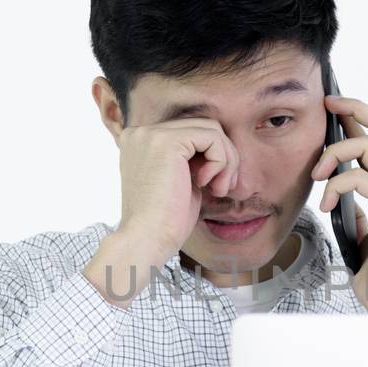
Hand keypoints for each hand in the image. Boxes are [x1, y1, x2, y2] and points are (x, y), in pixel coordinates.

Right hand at [113, 117, 239, 261]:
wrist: (147, 240)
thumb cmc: (166, 221)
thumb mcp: (181, 180)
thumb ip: (192, 158)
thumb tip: (221, 142)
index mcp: (141, 141)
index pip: (191, 132)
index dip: (212, 156)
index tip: (215, 185)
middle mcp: (141, 132)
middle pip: (204, 126)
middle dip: (224, 157)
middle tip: (223, 188)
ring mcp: (152, 134)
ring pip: (212, 129)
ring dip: (226, 160)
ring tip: (219, 189)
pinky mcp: (167, 141)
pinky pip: (212, 138)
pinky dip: (221, 161)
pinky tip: (209, 184)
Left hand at [309, 94, 367, 313]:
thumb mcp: (364, 238)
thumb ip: (359, 215)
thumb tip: (343, 201)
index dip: (363, 116)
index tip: (335, 107)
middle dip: (357, 109)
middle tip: (329, 105)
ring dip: (336, 153)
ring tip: (317, 175)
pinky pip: (361, 178)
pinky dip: (337, 185)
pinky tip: (326, 203)